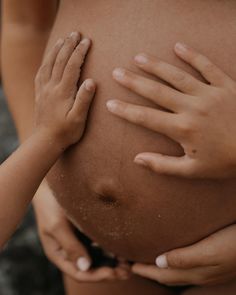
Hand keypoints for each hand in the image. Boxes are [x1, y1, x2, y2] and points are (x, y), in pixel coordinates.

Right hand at [33, 181, 129, 281]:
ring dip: (113, 261)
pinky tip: (123, 246)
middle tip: (128, 271)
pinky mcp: (85, 228)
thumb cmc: (50, 204)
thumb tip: (85, 267)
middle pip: (91, 267)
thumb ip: (70, 246)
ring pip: (97, 256)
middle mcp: (70, 249)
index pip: (80, 273)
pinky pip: (100, 242)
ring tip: (129, 261)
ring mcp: (79, 239)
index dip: (98, 276)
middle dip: (109, 272)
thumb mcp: (57, 226)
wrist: (50, 182)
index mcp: (59, 254)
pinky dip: (111, 247)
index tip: (115, 273)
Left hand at [34, 31, 95, 149]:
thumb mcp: (78, 119)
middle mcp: (52, 87)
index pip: (72, 66)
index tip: (87, 41)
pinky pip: (41, 72)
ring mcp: (44, 89)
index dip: (80, 52)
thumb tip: (91, 81)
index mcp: (63, 92)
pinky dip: (46, 61)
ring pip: (49, 63)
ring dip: (56, 49)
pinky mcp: (40, 93)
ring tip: (63, 38)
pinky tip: (49, 58)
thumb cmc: (66, 132)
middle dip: (68, 45)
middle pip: (60, 60)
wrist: (46, 140)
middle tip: (76, 33)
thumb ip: (84, 100)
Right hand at [107, 43, 235, 177]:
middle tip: (117, 72)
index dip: (125, 110)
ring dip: (156, 65)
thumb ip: (163, 165)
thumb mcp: (192, 170)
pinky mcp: (225, 85)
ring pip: (176, 75)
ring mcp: (209, 94)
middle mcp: (192, 107)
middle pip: (156, 91)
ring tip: (138, 57)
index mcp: (182, 129)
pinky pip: (207, 66)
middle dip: (134, 82)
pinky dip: (192, 55)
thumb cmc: (225, 161)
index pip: (145, 118)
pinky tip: (178, 46)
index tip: (110, 103)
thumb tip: (137, 159)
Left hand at [132, 224, 235, 285]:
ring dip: (158, 269)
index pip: (162, 274)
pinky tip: (171, 257)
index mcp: (195, 272)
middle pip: (166, 276)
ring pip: (175, 272)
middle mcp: (198, 274)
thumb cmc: (234, 243)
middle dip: (147, 271)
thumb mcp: (211, 250)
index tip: (127, 265)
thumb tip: (159, 263)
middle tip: (131, 264)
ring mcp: (206, 270)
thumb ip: (185, 259)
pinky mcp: (211, 262)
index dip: (144, 270)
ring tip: (146, 261)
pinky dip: (172, 264)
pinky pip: (185, 267)